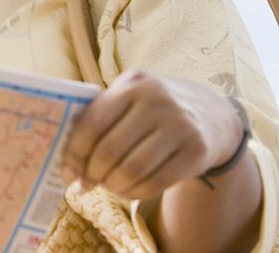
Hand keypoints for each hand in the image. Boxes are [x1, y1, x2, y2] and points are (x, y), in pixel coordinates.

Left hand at [62, 70, 244, 200]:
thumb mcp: (131, 92)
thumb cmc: (155, 106)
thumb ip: (101, 110)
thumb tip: (65, 150)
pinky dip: (134, 193)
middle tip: (84, 185)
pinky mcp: (197, 152)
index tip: (66, 172)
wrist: (213, 113)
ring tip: (106, 187)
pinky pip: (156, 183)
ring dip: (112, 185)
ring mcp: (180, 127)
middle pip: (110, 150)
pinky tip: (127, 191)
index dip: (74, 153)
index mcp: (133, 86)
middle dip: (91, 173)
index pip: (92, 123)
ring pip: (132, 170)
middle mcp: (158, 103)